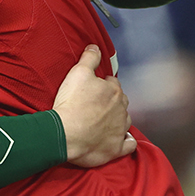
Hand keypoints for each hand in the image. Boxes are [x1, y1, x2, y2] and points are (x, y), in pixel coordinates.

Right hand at [54, 46, 137, 167]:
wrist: (66, 133)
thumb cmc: (72, 103)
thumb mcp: (78, 73)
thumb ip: (89, 58)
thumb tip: (95, 47)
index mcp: (114, 91)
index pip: (113, 83)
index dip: (104, 84)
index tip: (94, 87)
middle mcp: (122, 110)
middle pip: (121, 102)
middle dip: (112, 101)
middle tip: (96, 103)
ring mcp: (120, 130)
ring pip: (125, 122)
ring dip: (118, 120)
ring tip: (104, 121)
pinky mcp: (116, 148)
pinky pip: (129, 145)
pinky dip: (126, 142)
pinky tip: (121, 140)